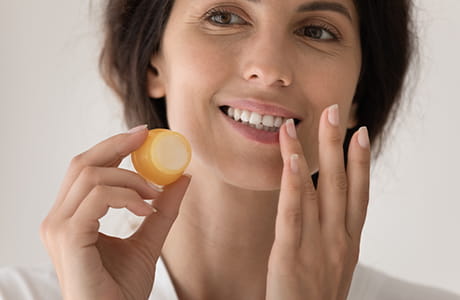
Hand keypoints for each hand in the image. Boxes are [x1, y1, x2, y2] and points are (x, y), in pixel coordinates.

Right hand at [40, 126, 190, 299]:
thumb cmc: (122, 289)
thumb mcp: (149, 239)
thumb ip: (163, 209)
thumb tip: (182, 178)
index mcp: (72, 216)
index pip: (87, 169)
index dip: (113, 147)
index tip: (143, 135)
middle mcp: (58, 218)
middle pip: (83, 163)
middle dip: (117, 146)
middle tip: (147, 138)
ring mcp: (58, 227)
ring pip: (91, 176)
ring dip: (130, 179)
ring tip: (153, 196)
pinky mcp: (68, 237)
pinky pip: (97, 197)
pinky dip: (126, 196)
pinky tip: (145, 210)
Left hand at [266, 105, 370, 299]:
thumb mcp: (334, 267)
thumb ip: (333, 238)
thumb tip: (328, 214)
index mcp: (349, 243)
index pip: (360, 194)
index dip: (361, 162)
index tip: (361, 133)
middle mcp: (339, 240)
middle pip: (341, 184)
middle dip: (339, 145)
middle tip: (335, 111)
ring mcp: (317, 246)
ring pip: (316, 191)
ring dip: (311, 153)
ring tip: (303, 123)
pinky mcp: (291, 255)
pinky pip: (292, 213)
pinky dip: (293, 184)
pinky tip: (291, 160)